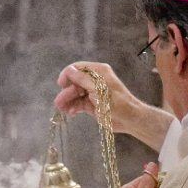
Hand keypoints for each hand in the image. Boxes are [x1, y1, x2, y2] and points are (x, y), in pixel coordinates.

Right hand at [54, 62, 172, 149]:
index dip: (68, 74)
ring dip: (67, 101)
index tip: (61, 84)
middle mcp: (94, 80)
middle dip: (66, 92)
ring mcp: (92, 93)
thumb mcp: (97, 89)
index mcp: (98, 72)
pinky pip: (78, 103)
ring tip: (61, 109)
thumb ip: (82, 79)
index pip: (78, 68)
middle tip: (58, 103)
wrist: (128, 119)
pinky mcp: (92, 104)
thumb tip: (69, 70)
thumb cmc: (115, 102)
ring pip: (75, 94)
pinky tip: (70, 113)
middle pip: (74, 82)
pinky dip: (73, 107)